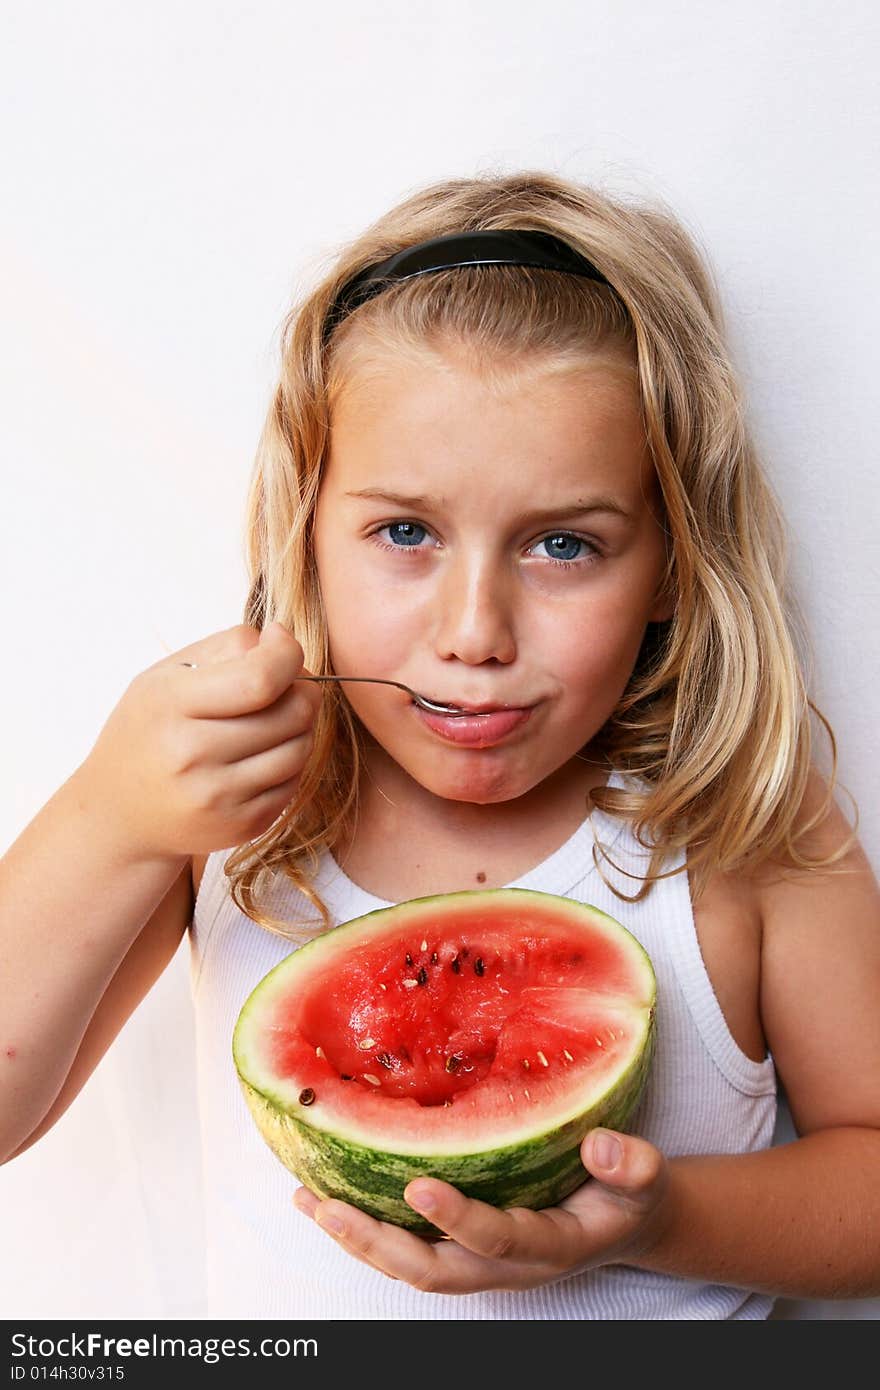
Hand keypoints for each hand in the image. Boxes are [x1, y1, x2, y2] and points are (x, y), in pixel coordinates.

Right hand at [77, 621, 322, 858]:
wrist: (120, 814)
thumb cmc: (150, 730)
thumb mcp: (165, 675)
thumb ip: (225, 648)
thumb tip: (282, 641)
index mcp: (170, 705)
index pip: (260, 678)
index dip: (288, 654)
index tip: (280, 642)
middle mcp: (192, 754)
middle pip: (292, 712)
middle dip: (302, 689)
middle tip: (286, 684)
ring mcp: (219, 796)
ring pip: (301, 747)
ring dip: (301, 725)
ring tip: (275, 717)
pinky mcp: (242, 825)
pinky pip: (294, 781)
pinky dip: (290, 761)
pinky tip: (264, 753)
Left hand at [292, 1129, 670, 1293]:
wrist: (624, 1223)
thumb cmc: (628, 1194)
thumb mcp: (645, 1178)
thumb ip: (632, 1166)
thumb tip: (600, 1148)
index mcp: (548, 1245)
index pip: (496, 1240)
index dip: (457, 1220)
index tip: (417, 1186)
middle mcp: (503, 1264)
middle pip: (431, 1271)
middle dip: (376, 1242)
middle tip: (329, 1205)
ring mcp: (477, 1261)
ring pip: (407, 1265)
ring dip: (356, 1237)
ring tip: (309, 1199)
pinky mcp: (460, 1248)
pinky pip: (404, 1246)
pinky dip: (363, 1225)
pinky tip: (326, 1193)